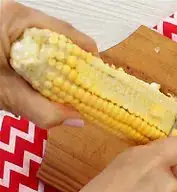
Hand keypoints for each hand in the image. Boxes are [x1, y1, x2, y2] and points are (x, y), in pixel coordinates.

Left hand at [0, 0, 97, 128]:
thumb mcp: (2, 93)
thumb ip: (40, 108)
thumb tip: (78, 120)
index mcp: (19, 18)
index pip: (71, 35)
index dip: (88, 61)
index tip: (95, 85)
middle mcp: (16, 14)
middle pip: (60, 40)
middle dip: (69, 69)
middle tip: (72, 94)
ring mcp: (7, 22)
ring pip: (45, 46)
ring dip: (52, 71)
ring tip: (50, 93)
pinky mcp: (1, 33)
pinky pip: (30, 48)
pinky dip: (35, 68)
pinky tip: (30, 85)